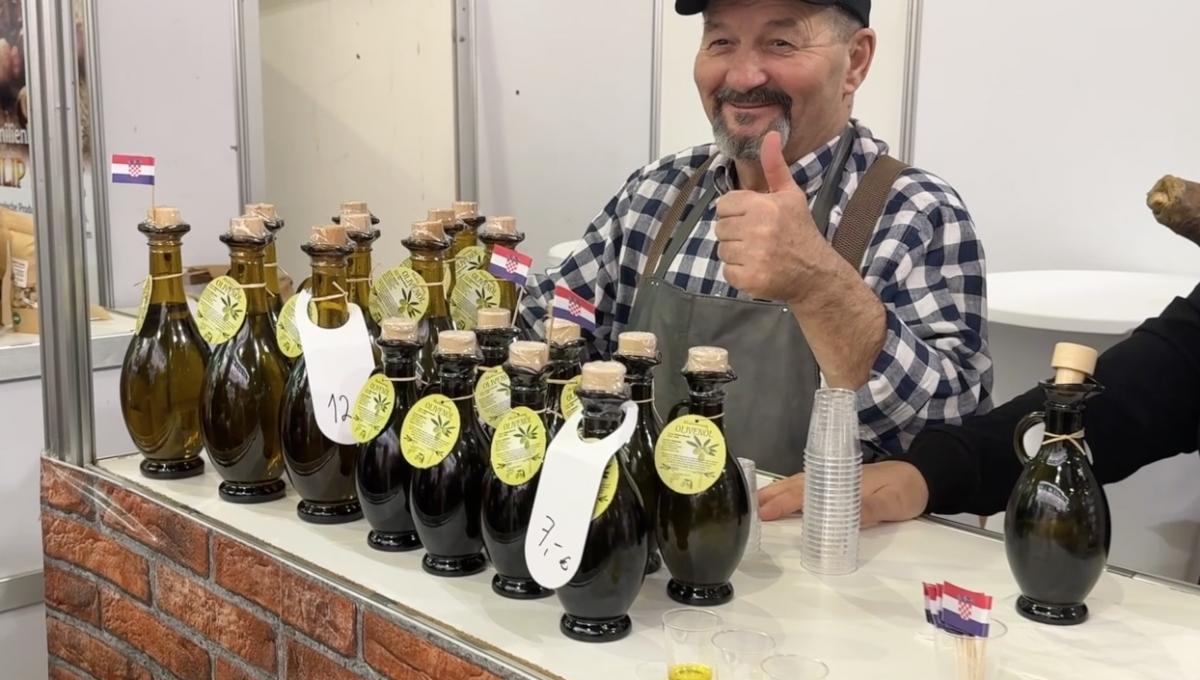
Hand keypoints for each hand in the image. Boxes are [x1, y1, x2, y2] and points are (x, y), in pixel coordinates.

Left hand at [714, 130, 831, 302]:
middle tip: (757, 238)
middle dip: (735, 233)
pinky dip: (738, 272)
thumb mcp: (790, 194)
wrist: (815, 272)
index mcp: (763, 206)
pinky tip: (756, 268)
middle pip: (720, 228)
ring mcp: (753, 256)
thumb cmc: (799, 230)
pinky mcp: (750, 279)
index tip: (752, 219)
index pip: (723, 205)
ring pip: (722, 250)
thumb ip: (774, 166)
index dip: (735, 212)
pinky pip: (727, 271)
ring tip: (757, 253)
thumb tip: (770, 134)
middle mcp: (757, 230)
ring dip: (736, 253)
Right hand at [757, 460, 930, 527]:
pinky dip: (791, 492)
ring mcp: (835, 480)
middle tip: (749, 509)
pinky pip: (808, 487)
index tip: (764, 512)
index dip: (785, 502)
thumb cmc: (908, 490)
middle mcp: (834, 477)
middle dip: (772, 496)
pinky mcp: (840, 485)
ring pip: (800, 484)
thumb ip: (871, 508)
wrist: (923, 477)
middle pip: (797, 485)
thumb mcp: (894, 502)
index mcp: (841, 480)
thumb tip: (845, 515)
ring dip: (778, 493)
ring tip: (757, 504)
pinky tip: (784, 500)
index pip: (807, 491)